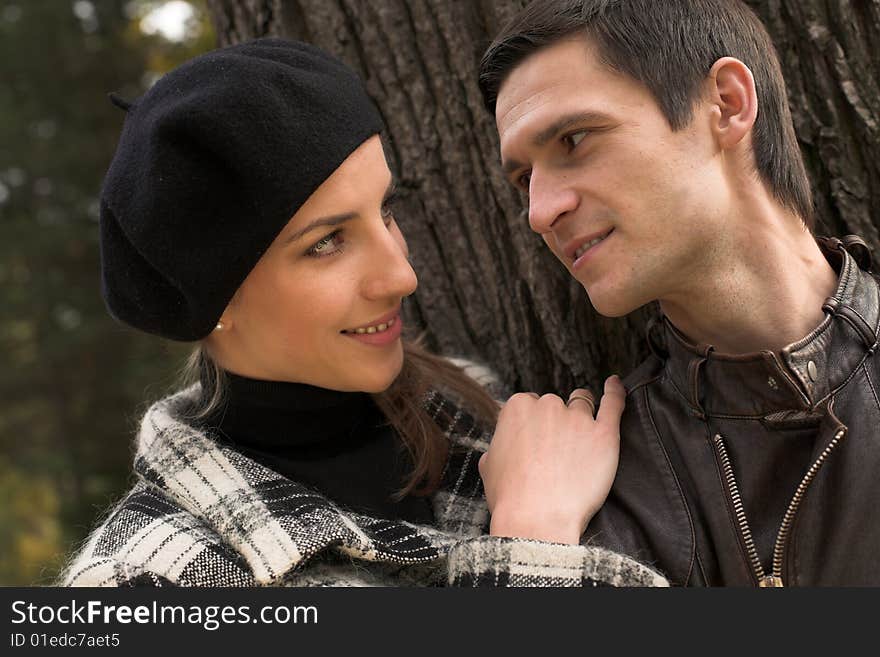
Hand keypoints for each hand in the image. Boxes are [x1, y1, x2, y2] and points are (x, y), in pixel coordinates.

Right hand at [479, 376, 624, 544]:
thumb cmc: (510, 497)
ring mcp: (577, 418)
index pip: (530, 404)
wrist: (536, 520)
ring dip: (582, 416)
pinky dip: (615, 392)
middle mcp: (547, 405)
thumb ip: (497, 447)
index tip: (536, 442)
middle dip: (556, 421)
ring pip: (583, 404)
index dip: (534, 425)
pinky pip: (613, 404)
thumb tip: (498, 448)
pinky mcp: (603, 433)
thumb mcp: (488, 466)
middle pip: (556, 403)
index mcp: (517, 407)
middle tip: (556, 451)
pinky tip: (614, 385)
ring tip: (582, 438)